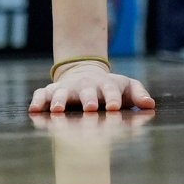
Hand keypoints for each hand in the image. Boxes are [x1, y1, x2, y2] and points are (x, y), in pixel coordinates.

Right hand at [29, 60, 155, 114]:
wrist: (85, 73)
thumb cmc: (110, 87)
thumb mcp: (126, 87)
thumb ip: (138, 94)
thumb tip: (150, 104)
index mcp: (105, 85)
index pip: (110, 89)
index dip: (113, 98)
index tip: (114, 108)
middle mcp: (85, 85)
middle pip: (86, 90)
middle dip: (88, 99)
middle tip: (90, 108)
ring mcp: (67, 87)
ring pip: (61, 92)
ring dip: (59, 100)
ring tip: (56, 110)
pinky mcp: (52, 91)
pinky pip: (41, 94)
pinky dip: (37, 101)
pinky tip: (33, 110)